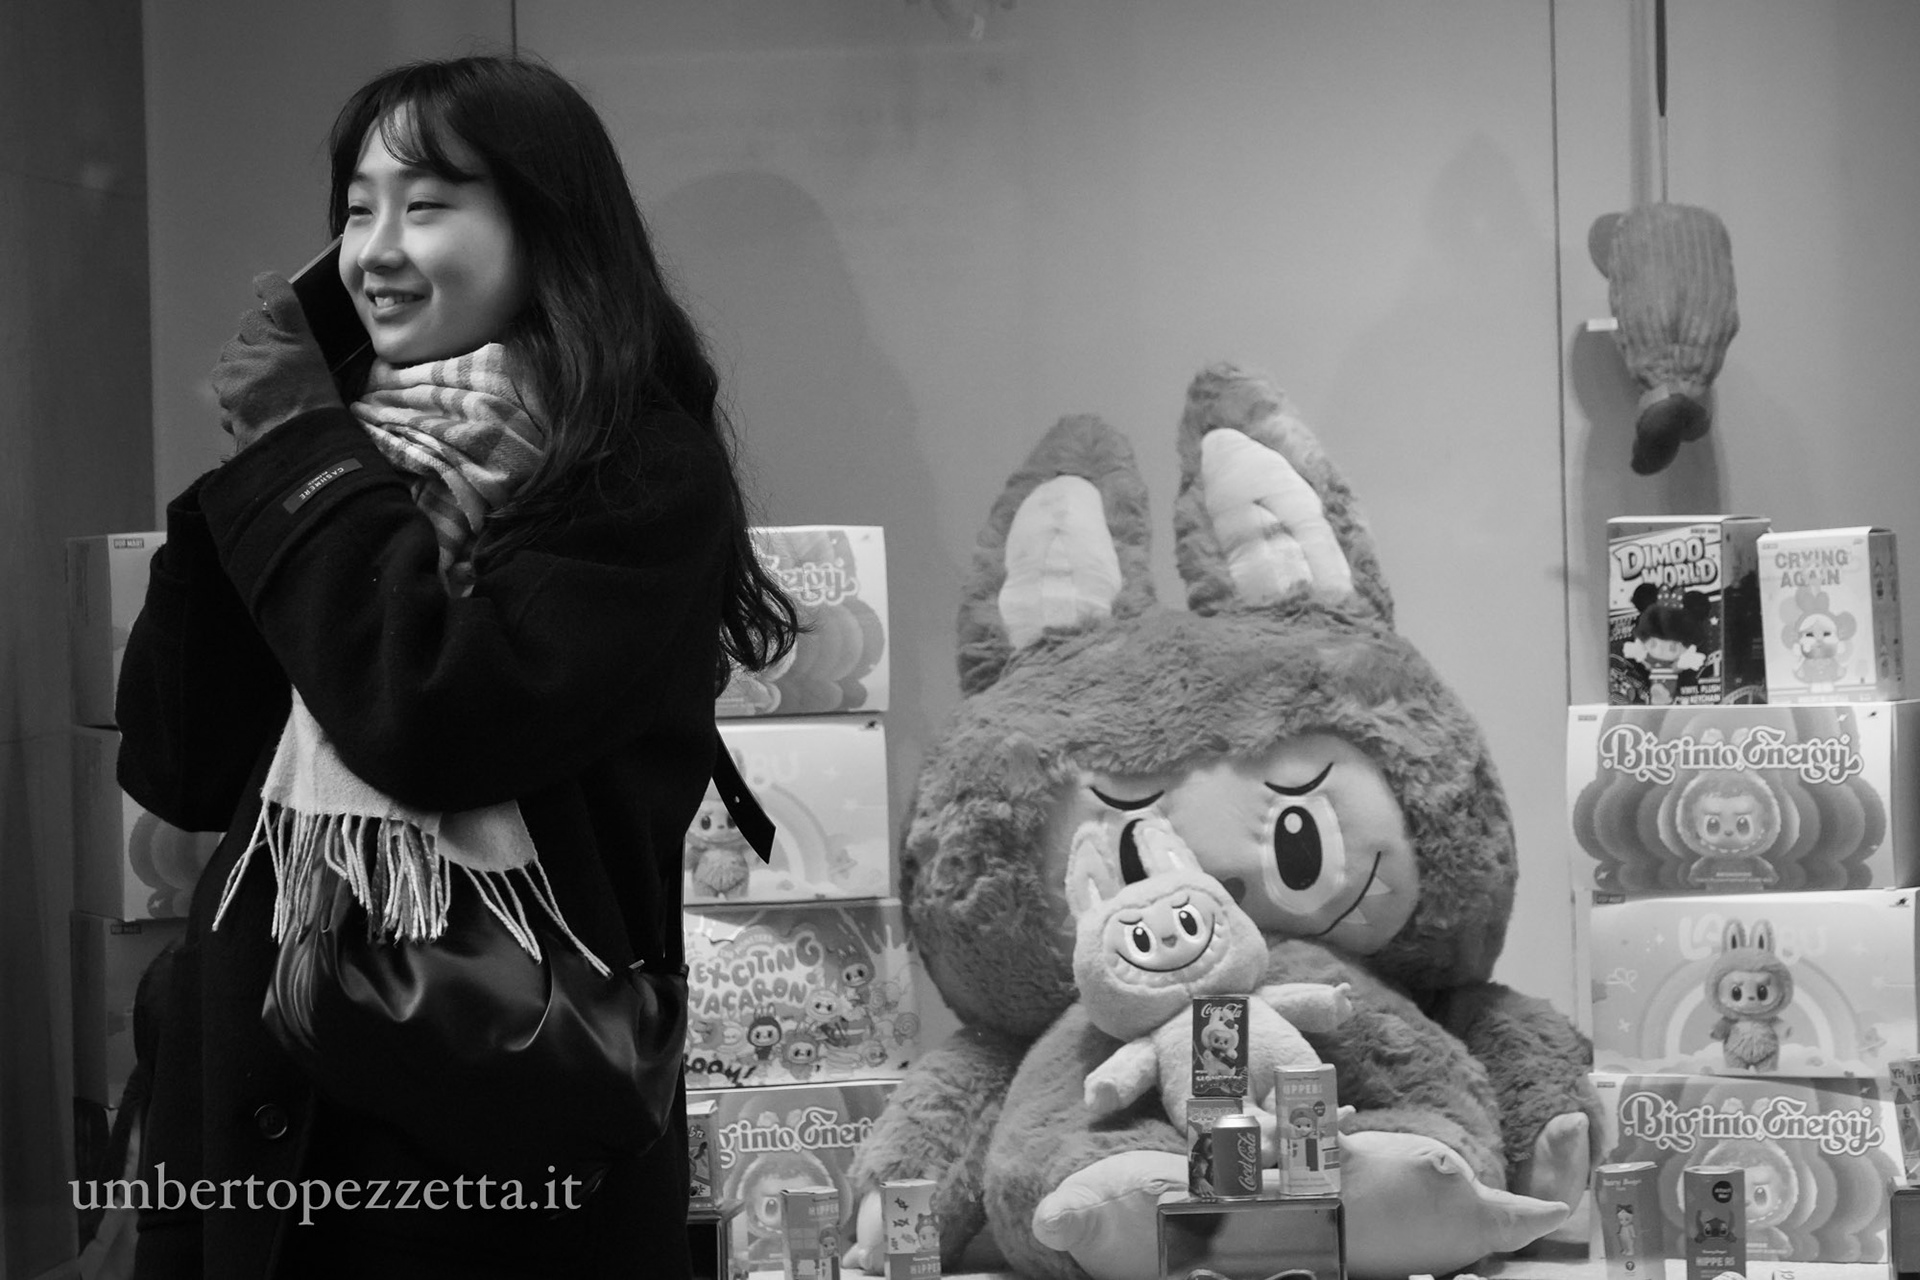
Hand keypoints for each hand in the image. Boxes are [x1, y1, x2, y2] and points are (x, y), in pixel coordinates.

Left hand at [212, 272, 340, 450]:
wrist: (299, 447)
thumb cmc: (319, 417)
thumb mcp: (322, 379)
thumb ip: (298, 356)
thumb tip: (282, 350)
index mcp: (298, 341)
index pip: (280, 297)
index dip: (269, 286)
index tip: (261, 284)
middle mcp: (267, 345)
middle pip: (248, 323)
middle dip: (253, 339)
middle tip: (269, 366)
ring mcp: (242, 363)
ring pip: (230, 354)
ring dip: (239, 368)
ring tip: (260, 395)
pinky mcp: (225, 384)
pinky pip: (223, 383)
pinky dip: (231, 395)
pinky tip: (249, 409)